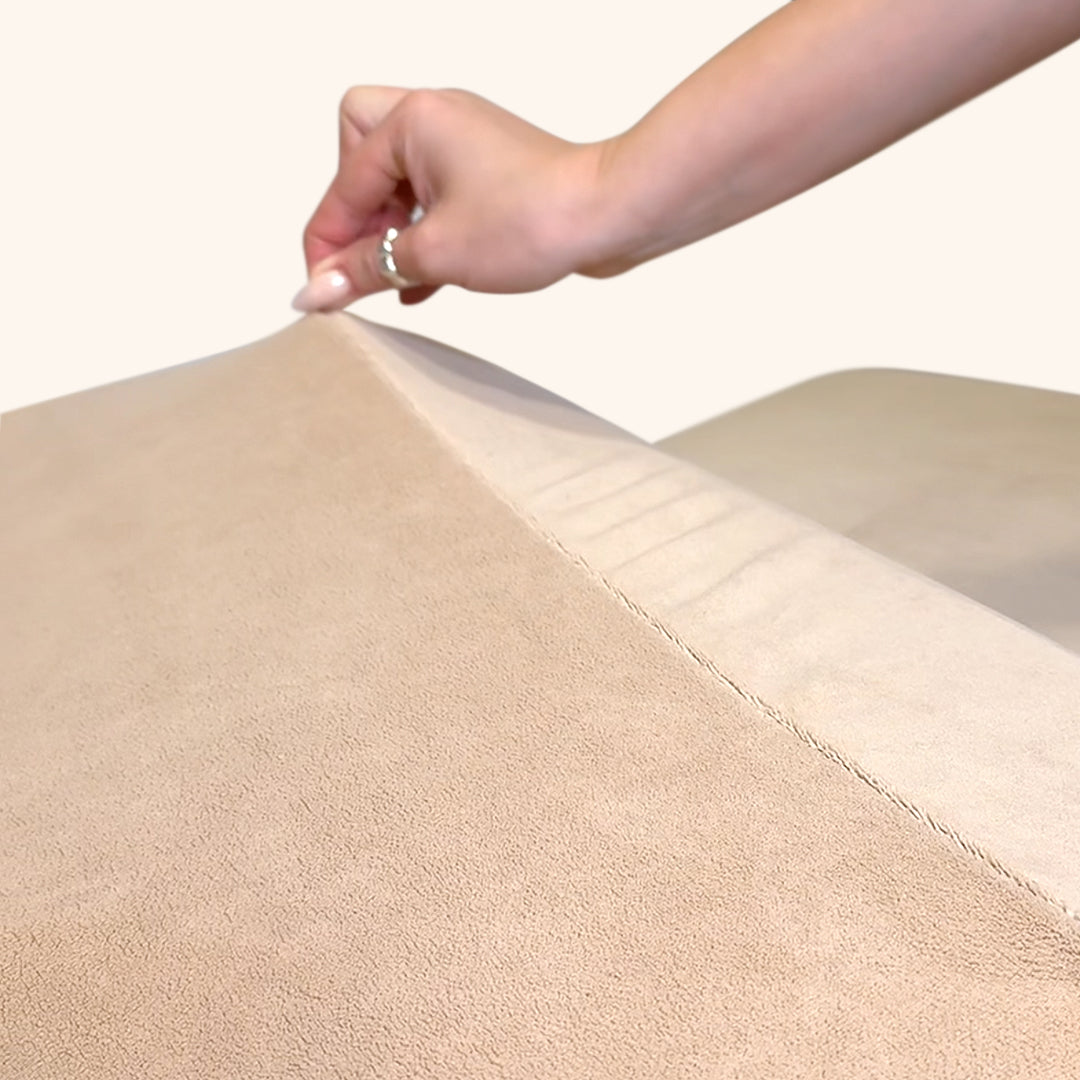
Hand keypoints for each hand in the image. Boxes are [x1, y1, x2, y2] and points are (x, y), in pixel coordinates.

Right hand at [294, 86, 614, 310]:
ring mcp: (463, 144)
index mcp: (412, 122)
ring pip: (398, 182)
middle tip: (363, 260)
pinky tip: (420, 283)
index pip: (343, 187)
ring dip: (390, 230)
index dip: (326, 245)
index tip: (320, 290)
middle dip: (354, 212)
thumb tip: (316, 290)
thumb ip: (366, 270)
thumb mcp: (433, 253)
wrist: (608, 216)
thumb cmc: (534, 218)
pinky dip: (421, 235)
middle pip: (358, 156)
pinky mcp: (487, 172)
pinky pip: (433, 198)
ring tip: (395, 278)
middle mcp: (435, 120)